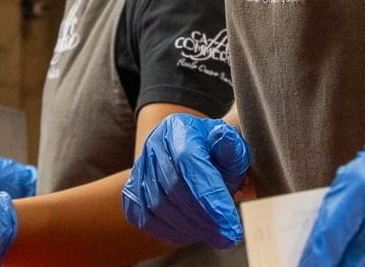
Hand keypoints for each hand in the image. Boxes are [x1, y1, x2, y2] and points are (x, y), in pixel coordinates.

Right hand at [122, 113, 250, 248]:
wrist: (196, 155)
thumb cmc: (218, 155)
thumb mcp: (232, 147)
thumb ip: (231, 147)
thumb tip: (222, 136)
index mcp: (179, 129)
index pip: (190, 162)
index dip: (211, 197)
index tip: (231, 226)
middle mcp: (154, 144)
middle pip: (173, 187)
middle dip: (203, 217)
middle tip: (226, 235)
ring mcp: (139, 167)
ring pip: (158, 205)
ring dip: (188, 227)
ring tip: (212, 234)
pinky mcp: (132, 190)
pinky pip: (143, 217)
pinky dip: (167, 231)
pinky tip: (188, 234)